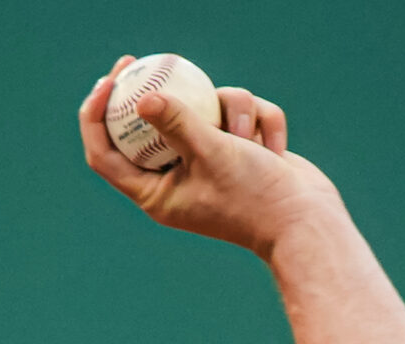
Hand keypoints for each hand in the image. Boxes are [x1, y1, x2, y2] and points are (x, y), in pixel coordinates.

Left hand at [77, 57, 345, 257]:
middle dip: (150, 90)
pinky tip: (276, 150)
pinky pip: (241, 115)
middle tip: (143, 59)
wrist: (307, 221)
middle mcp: (176, 178)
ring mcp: (208, 162)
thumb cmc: (254, 197)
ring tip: (249, 139)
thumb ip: (178, 123)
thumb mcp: (213, 154)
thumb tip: (143, 99)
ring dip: (233, 112)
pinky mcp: (238, 148)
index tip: (109, 82)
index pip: (106, 154)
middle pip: (147, 125)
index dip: (97, 117)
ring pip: (205, 110)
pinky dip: (261, 125)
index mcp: (155, 193)